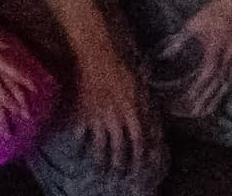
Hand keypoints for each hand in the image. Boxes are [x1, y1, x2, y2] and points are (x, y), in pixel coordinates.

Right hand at [66, 38, 150, 174]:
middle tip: (122, 176)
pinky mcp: (81, 114)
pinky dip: (80, 146)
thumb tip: (152, 122)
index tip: (142, 167)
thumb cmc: (121, 66)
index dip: (141, 155)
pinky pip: (80, 136)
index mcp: (133, 110)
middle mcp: (116, 118)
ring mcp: (97, 118)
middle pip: (120, 147)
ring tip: (102, 171)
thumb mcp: (140, 85)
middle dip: (122, 164)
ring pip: (101, 146)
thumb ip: (145, 105)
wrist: (96, 55)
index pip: (139, 139)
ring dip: (102, 161)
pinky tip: (80, 154)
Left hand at [159, 0, 231, 118]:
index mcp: (215, 51)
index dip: (194, 94)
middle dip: (204, 102)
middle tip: (193, 114)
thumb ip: (179, 42)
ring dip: (217, 99)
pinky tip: (222, 93)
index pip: (204, 80)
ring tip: (205, 111)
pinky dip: (229, 87)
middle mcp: (229, 58)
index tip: (183, 103)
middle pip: (217, 87)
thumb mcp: (194, 25)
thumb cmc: (216, 11)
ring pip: (229, 84)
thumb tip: (163, 56)